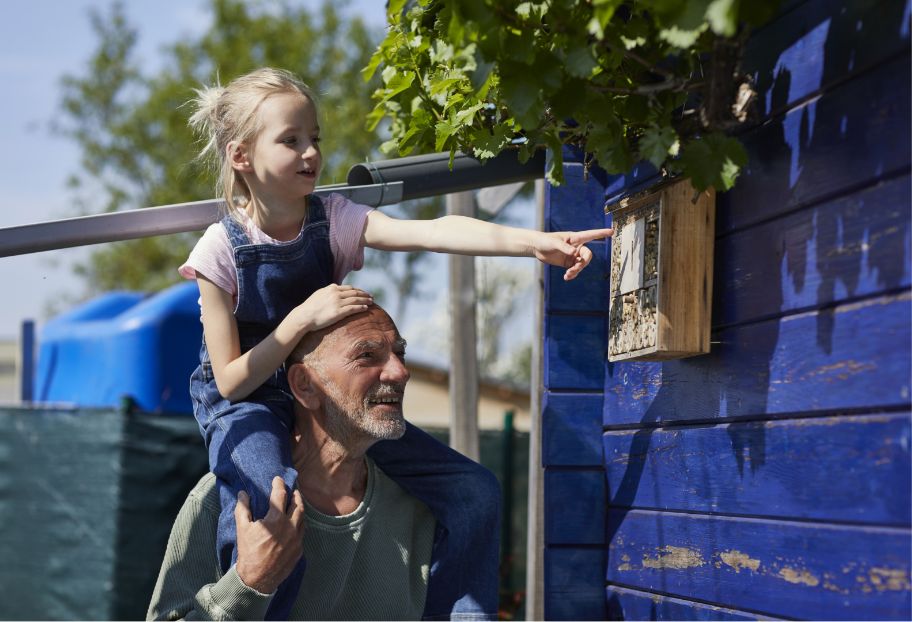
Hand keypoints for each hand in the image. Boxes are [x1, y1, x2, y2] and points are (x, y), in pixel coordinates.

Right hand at [235, 477, 305, 593]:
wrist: (257, 578)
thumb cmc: (248, 552)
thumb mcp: (242, 528)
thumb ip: (243, 508)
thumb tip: (243, 493)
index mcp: (276, 519)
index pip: (280, 495)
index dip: (278, 484)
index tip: (277, 479)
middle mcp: (290, 527)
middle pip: (297, 504)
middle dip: (295, 495)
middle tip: (292, 490)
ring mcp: (297, 539)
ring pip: (303, 517)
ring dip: (299, 508)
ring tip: (296, 503)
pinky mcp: (299, 549)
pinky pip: (302, 532)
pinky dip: (300, 524)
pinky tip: (296, 523)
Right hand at [293, 284, 371, 331]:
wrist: (304, 316)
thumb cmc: (310, 307)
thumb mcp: (319, 294)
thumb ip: (328, 291)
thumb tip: (334, 289)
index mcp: (332, 288)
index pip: (349, 288)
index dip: (358, 290)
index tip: (363, 292)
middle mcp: (336, 294)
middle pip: (355, 292)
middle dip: (364, 294)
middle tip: (371, 296)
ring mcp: (338, 302)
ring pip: (356, 299)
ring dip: (365, 300)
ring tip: (371, 302)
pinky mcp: (339, 312)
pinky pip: (353, 308)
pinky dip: (361, 307)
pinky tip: (366, 308)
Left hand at [531, 228, 612, 279]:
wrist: (537, 248)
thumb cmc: (545, 241)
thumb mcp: (554, 243)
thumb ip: (564, 247)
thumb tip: (574, 253)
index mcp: (575, 238)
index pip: (591, 235)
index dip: (601, 233)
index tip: (612, 232)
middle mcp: (577, 246)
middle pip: (588, 256)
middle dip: (583, 263)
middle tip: (574, 269)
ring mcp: (573, 255)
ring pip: (582, 265)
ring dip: (576, 271)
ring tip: (567, 274)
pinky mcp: (568, 263)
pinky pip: (575, 270)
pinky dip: (572, 274)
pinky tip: (566, 277)